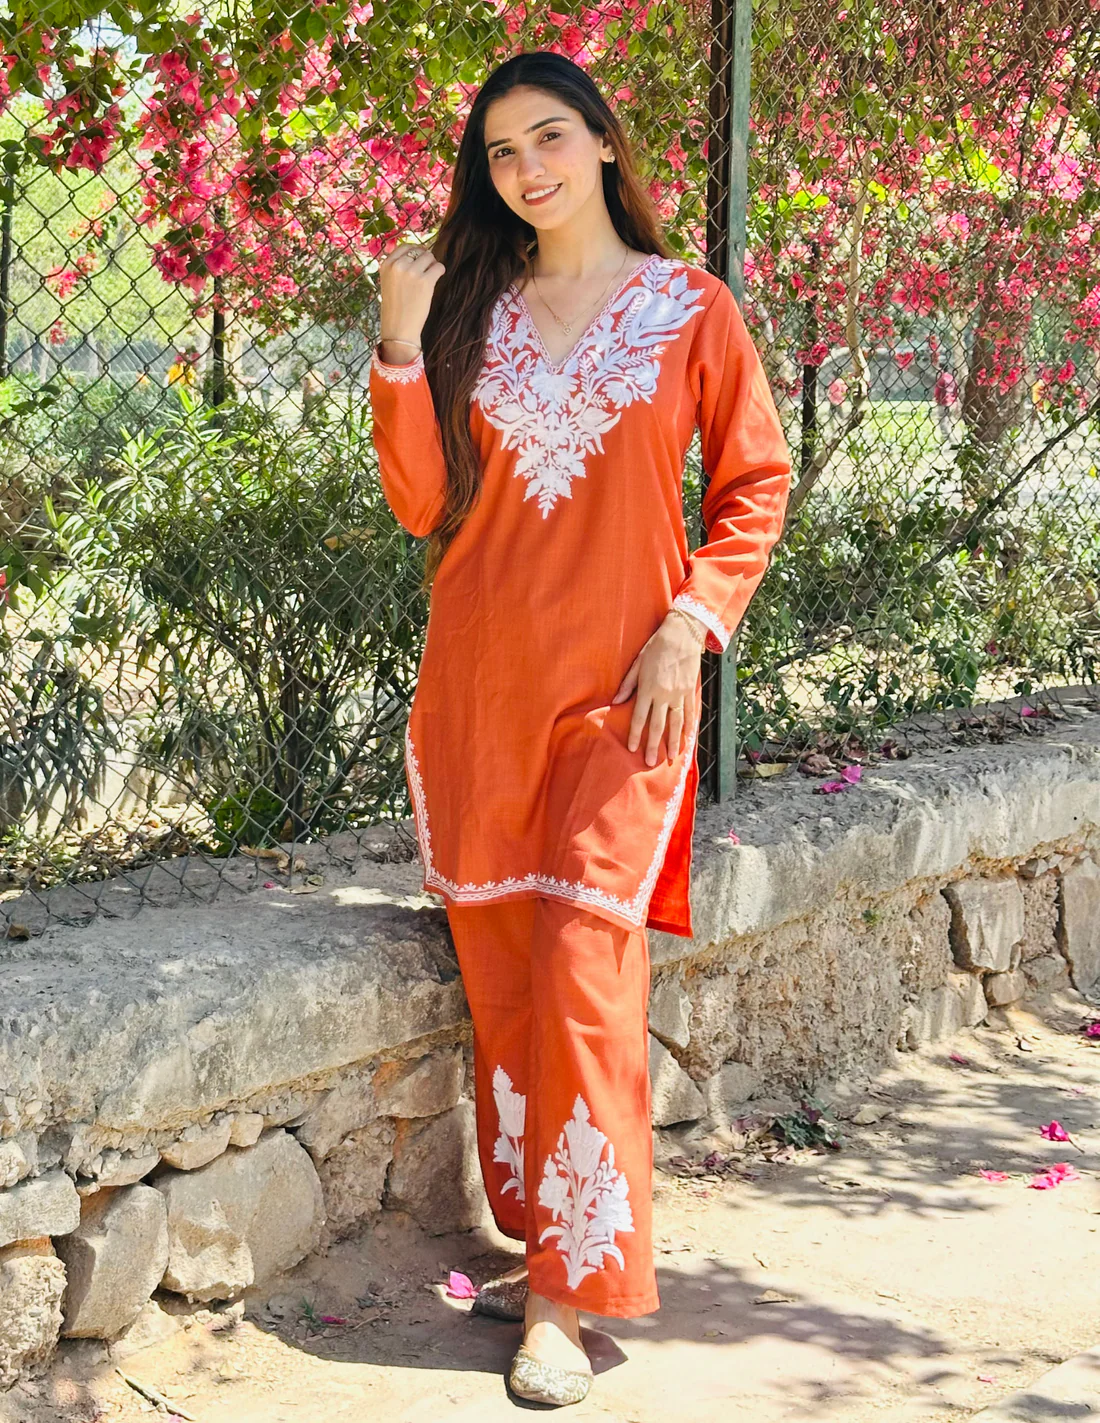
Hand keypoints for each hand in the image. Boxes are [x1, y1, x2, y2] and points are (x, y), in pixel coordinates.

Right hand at [377, 240, 445, 352]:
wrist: (399, 328)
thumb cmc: (395, 307)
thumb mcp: (388, 282)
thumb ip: (397, 266)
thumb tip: (418, 251)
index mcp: (386, 264)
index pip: (405, 246)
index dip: (415, 251)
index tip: (420, 259)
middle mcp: (398, 265)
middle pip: (419, 251)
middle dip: (425, 260)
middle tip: (425, 273)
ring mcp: (412, 272)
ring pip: (430, 257)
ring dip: (432, 266)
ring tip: (429, 279)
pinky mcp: (425, 281)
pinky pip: (439, 267)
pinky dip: (440, 271)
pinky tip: (436, 279)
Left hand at [611, 611, 705, 766]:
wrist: (682, 634)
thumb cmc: (656, 647)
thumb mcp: (638, 663)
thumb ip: (628, 684)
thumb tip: (617, 700)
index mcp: (648, 688)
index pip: (639, 717)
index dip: (635, 734)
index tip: (632, 749)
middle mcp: (664, 695)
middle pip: (658, 725)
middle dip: (653, 745)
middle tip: (650, 762)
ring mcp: (679, 694)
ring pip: (676, 724)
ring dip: (673, 742)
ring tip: (672, 758)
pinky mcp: (690, 691)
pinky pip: (689, 713)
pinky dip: (688, 728)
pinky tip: (687, 739)